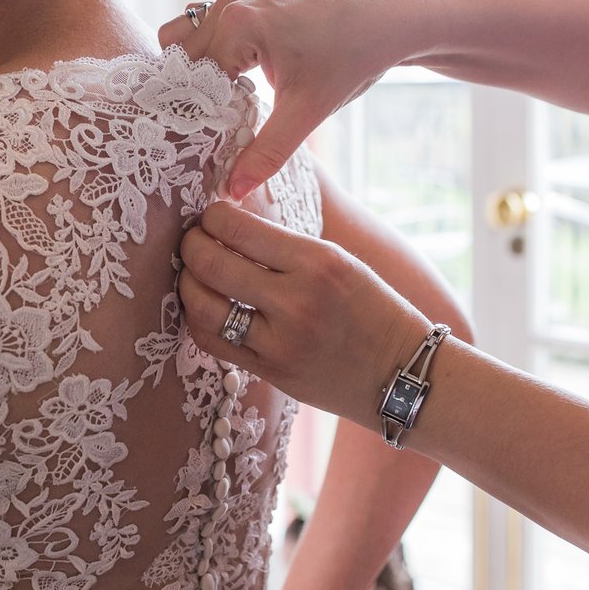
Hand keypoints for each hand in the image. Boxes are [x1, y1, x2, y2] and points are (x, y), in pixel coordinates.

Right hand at [159, 0, 414, 199]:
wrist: (390, 22)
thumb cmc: (353, 57)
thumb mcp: (307, 112)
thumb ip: (266, 152)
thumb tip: (232, 191)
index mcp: (236, 23)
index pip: (190, 79)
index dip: (194, 117)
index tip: (200, 148)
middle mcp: (229, 5)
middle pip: (180, 57)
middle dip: (189, 95)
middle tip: (208, 132)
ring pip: (189, 41)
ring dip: (198, 75)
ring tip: (221, 110)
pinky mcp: (251, 4)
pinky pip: (211, 33)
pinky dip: (213, 60)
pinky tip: (237, 91)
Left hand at [177, 202, 430, 425]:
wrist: (401, 374)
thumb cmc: (372, 309)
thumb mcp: (340, 261)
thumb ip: (285, 245)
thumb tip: (229, 220)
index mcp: (318, 262)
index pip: (239, 228)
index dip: (212, 217)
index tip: (211, 215)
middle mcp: (296, 302)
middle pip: (211, 264)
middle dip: (190, 245)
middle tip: (191, 239)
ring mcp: (280, 342)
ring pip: (203, 307)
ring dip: (187, 284)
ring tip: (191, 273)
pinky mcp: (271, 372)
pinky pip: (213, 343)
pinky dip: (198, 320)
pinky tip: (203, 306)